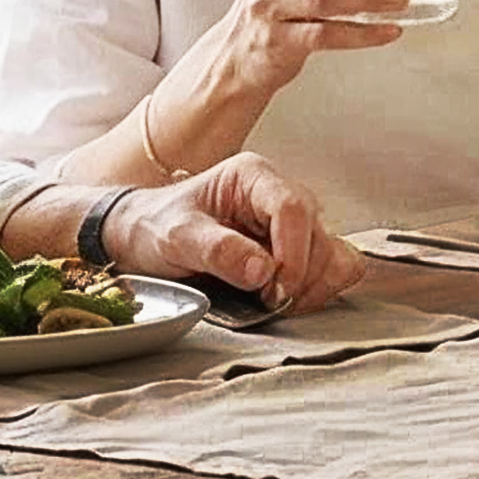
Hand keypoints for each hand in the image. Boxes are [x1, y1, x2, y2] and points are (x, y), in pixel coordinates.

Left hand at [100, 151, 365, 314]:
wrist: (144, 238)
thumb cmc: (155, 226)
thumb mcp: (174, 236)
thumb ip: (217, 250)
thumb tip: (263, 270)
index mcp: (252, 177)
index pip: (293, 208)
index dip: (292, 253)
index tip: (275, 288)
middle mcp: (279, 195)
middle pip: (319, 235)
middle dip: (299, 276)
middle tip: (266, 301)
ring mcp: (291, 224)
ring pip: (334, 254)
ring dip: (312, 286)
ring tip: (272, 302)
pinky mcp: (296, 249)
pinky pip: (334, 268)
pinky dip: (318, 290)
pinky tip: (286, 300)